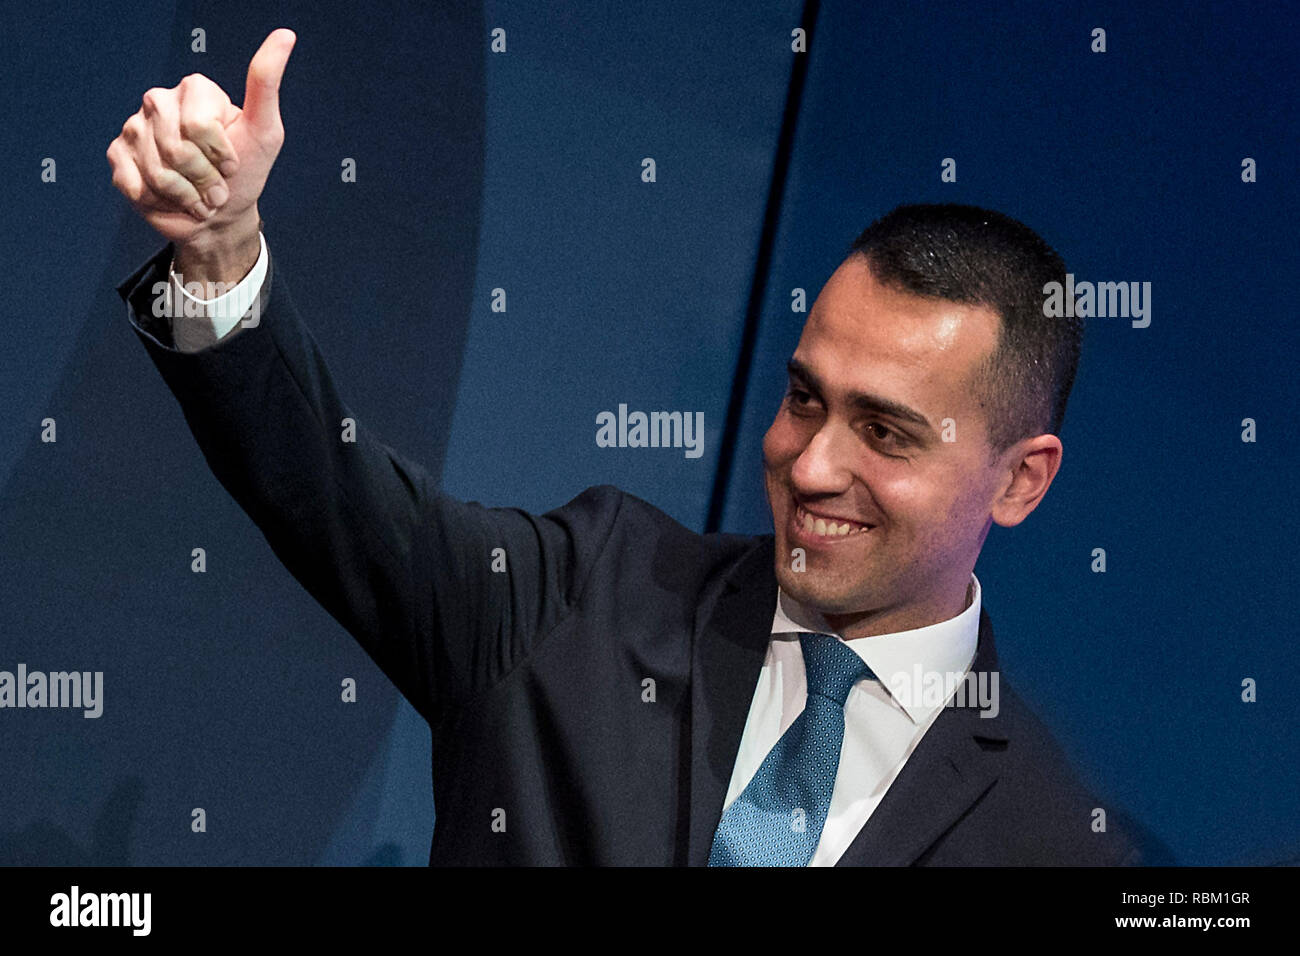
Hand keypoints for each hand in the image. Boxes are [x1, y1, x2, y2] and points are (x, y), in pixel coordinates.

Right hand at [106, 28, 295, 251]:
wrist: (219, 217)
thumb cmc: (243, 174)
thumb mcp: (265, 132)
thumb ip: (266, 84)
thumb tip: (285, 35)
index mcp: (194, 90)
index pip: (200, 126)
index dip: (221, 156)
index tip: (232, 164)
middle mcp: (159, 102)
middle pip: (178, 151)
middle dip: (205, 181)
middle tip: (215, 187)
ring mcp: (135, 127)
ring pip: (158, 172)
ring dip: (186, 196)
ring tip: (197, 194)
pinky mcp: (118, 156)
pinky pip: (135, 184)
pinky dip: (160, 201)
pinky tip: (171, 197)